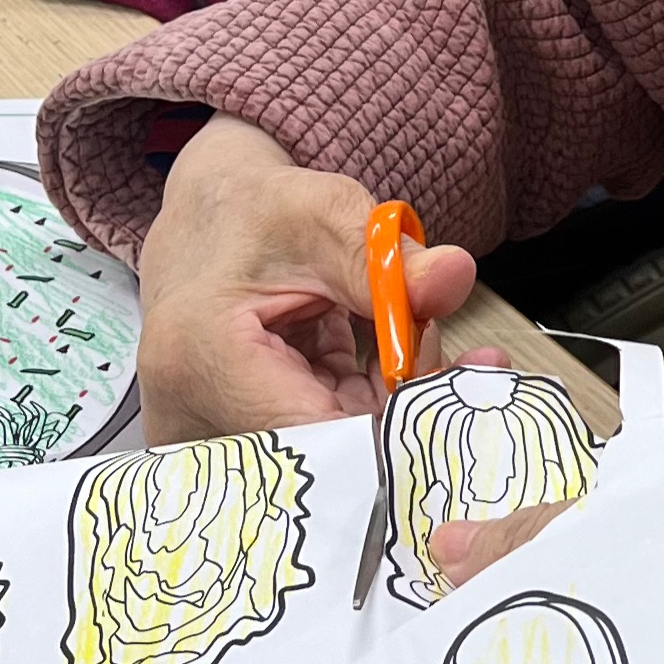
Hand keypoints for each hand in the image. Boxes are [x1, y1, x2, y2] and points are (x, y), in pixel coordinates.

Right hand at [135, 118, 479, 439]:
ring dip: (392, 401)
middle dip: (406, 407)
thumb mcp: (322, 215)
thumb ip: (387, 259)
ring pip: (335, 449)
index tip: (459, 395)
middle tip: (469, 361)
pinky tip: (396, 355)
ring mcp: (214, 434)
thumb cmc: (250, 212)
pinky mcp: (240, 437)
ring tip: (420, 335)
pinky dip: (369, 400)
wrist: (205, 221)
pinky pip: (323, 438)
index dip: (397, 427)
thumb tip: (453, 278)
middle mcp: (195, 416)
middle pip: (329, 451)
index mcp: (204, 359)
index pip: (318, 435)